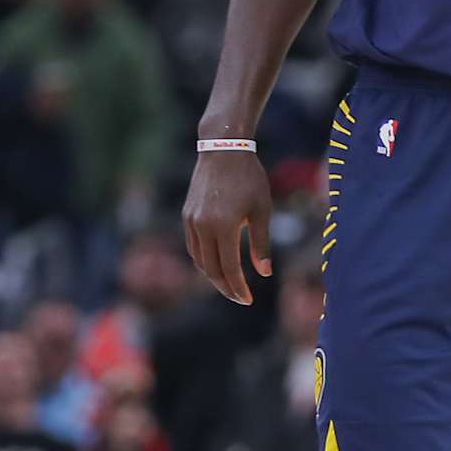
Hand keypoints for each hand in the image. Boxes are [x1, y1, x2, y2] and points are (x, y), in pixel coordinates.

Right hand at [181, 149, 271, 304]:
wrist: (223, 149)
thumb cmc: (250, 178)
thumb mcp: (262, 210)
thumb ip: (261, 243)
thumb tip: (264, 273)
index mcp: (224, 227)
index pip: (229, 268)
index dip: (238, 288)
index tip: (247, 300)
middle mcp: (202, 227)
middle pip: (211, 269)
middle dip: (225, 287)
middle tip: (240, 298)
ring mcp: (191, 222)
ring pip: (199, 260)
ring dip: (213, 275)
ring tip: (230, 284)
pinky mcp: (186, 215)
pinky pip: (193, 246)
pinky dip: (204, 259)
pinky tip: (216, 263)